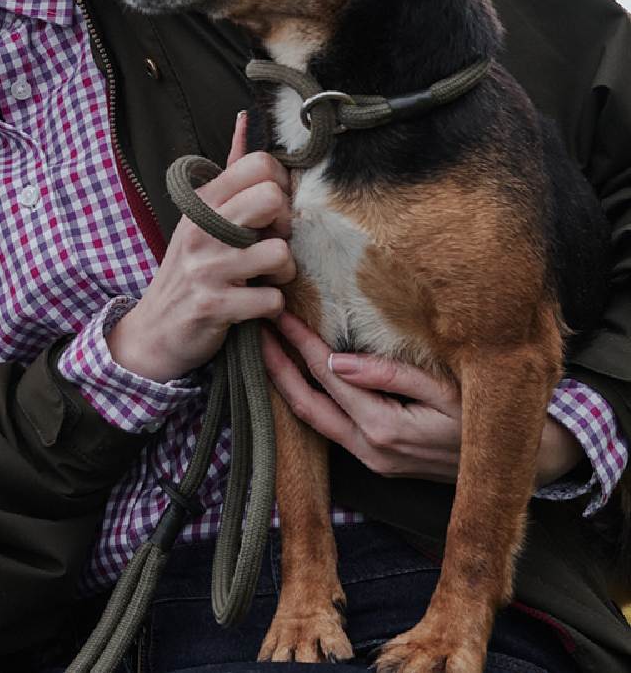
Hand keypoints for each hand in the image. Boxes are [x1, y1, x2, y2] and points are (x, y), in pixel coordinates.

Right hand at [108, 112, 295, 382]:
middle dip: (286, 225)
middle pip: (272, 199)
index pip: (259, 164)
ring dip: (284, 272)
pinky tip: (256, 305)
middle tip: (272, 242)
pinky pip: (270, 300)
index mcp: (203, 201)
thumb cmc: (191, 267)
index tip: (273, 211)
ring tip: (266, 277)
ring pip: (279, 253)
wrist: (155, 329)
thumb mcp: (202, 215)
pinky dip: (271, 307)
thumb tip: (247, 118)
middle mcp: (201, 228)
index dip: (281, 186)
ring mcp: (206, 267)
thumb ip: (231, 171)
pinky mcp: (213, 306)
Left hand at [262, 312, 584, 486]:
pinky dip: (308, 400)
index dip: (300, 344)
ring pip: (312, 420)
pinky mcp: (376, 460)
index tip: (279, 315)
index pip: (328, 377)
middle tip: (254, 329)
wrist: (520, 459)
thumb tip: (337, 363)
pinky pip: (329, 429)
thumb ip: (389, 375)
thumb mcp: (444, 388)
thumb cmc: (486, 414)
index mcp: (383, 428)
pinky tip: (297, 376)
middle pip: (306, 404)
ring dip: (287, 383)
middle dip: (277, 366)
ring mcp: (371, 460)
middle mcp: (369, 450)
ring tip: (266, 349)